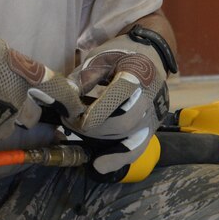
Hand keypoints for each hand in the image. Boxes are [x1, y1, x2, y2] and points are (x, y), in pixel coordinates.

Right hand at [0, 14, 83, 149]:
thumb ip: (15, 69)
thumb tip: (22, 84)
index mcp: (26, 76)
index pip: (59, 91)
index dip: (70, 102)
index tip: (76, 112)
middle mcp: (18, 104)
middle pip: (31, 118)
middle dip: (27, 115)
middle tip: (12, 107)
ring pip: (5, 129)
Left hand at [63, 30, 173, 174]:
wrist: (151, 52)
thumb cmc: (120, 53)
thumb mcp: (100, 58)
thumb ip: (82, 79)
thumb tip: (63, 102)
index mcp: (137, 72)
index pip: (121, 95)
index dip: (98, 111)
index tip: (77, 119)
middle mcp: (152, 95)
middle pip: (124, 122)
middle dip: (95, 129)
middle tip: (72, 124)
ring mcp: (155, 113)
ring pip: (131, 138)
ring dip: (102, 142)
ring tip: (80, 137)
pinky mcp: (153, 125)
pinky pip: (138, 146)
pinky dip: (119, 158)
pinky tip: (100, 166)